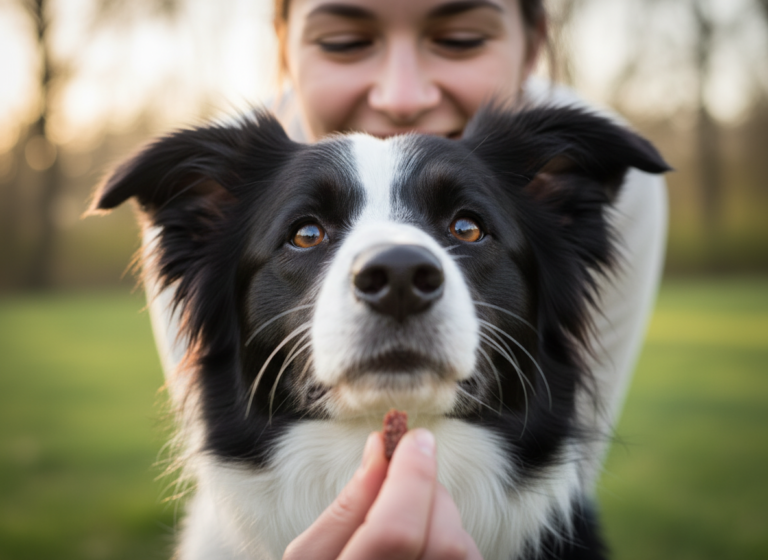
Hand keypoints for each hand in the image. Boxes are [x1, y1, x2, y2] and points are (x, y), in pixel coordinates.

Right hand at [283, 428, 482, 559]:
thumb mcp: (308, 559)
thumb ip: (345, 507)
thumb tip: (381, 450)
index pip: (396, 532)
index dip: (410, 479)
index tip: (412, 438)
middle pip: (442, 541)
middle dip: (427, 493)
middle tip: (402, 475)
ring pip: (462, 553)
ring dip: (442, 516)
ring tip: (408, 514)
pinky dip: (453, 541)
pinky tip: (426, 543)